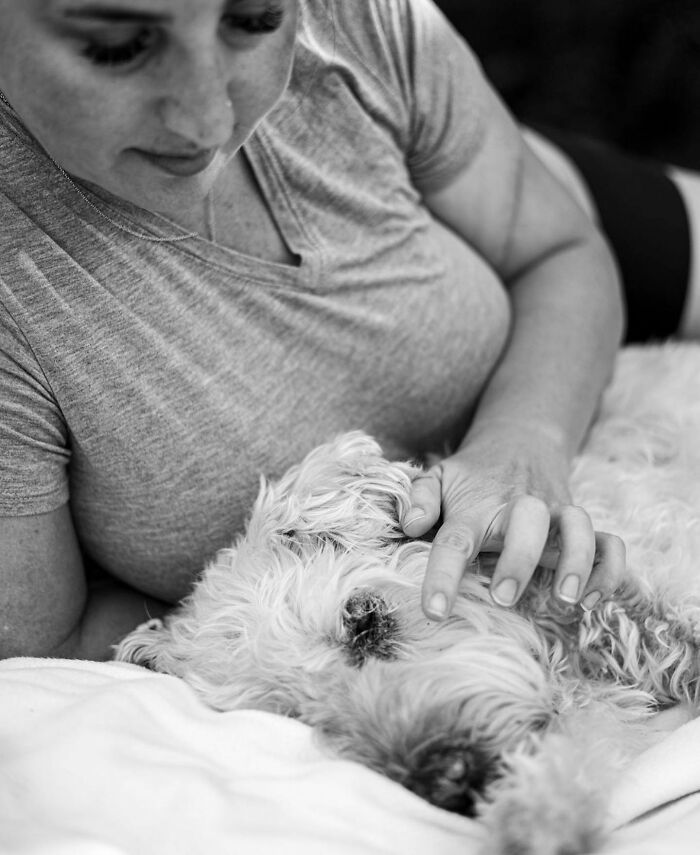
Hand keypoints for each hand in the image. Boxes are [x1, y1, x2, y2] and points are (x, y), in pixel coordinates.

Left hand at [401, 422, 624, 619]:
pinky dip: (608, 569)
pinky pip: (608, 543)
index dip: (442, 576)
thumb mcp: (438, 478)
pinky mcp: (580, 525)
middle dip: (519, 560)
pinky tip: (592, 599)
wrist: (520, 440)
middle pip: (527, 523)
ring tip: (567, 599)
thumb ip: (419, 499)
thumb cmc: (473, 476)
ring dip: (576, 561)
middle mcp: (520, 509)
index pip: (454, 541)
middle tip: (503, 596)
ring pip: (578, 527)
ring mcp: (556, 514)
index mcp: (476, 508)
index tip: (434, 611)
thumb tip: (409, 525)